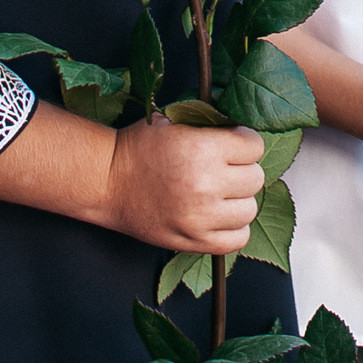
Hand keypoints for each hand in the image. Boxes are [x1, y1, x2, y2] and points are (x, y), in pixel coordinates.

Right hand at [104, 113, 264, 253]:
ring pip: (249, 209)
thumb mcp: (174, 121)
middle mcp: (206, 184)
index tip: (233, 143)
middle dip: (242, 170)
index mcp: (202, 149)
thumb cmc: (138, 148)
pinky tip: (218, 216)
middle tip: (223, 168)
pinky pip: (238, 239)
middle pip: (256, 178)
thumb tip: (244, 130)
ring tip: (218, 193)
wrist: (106, 182)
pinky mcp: (194, 241)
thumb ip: (211, 124)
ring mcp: (201, 217)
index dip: (244, 142)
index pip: (255, 146)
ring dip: (238, 200)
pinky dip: (233, 228)